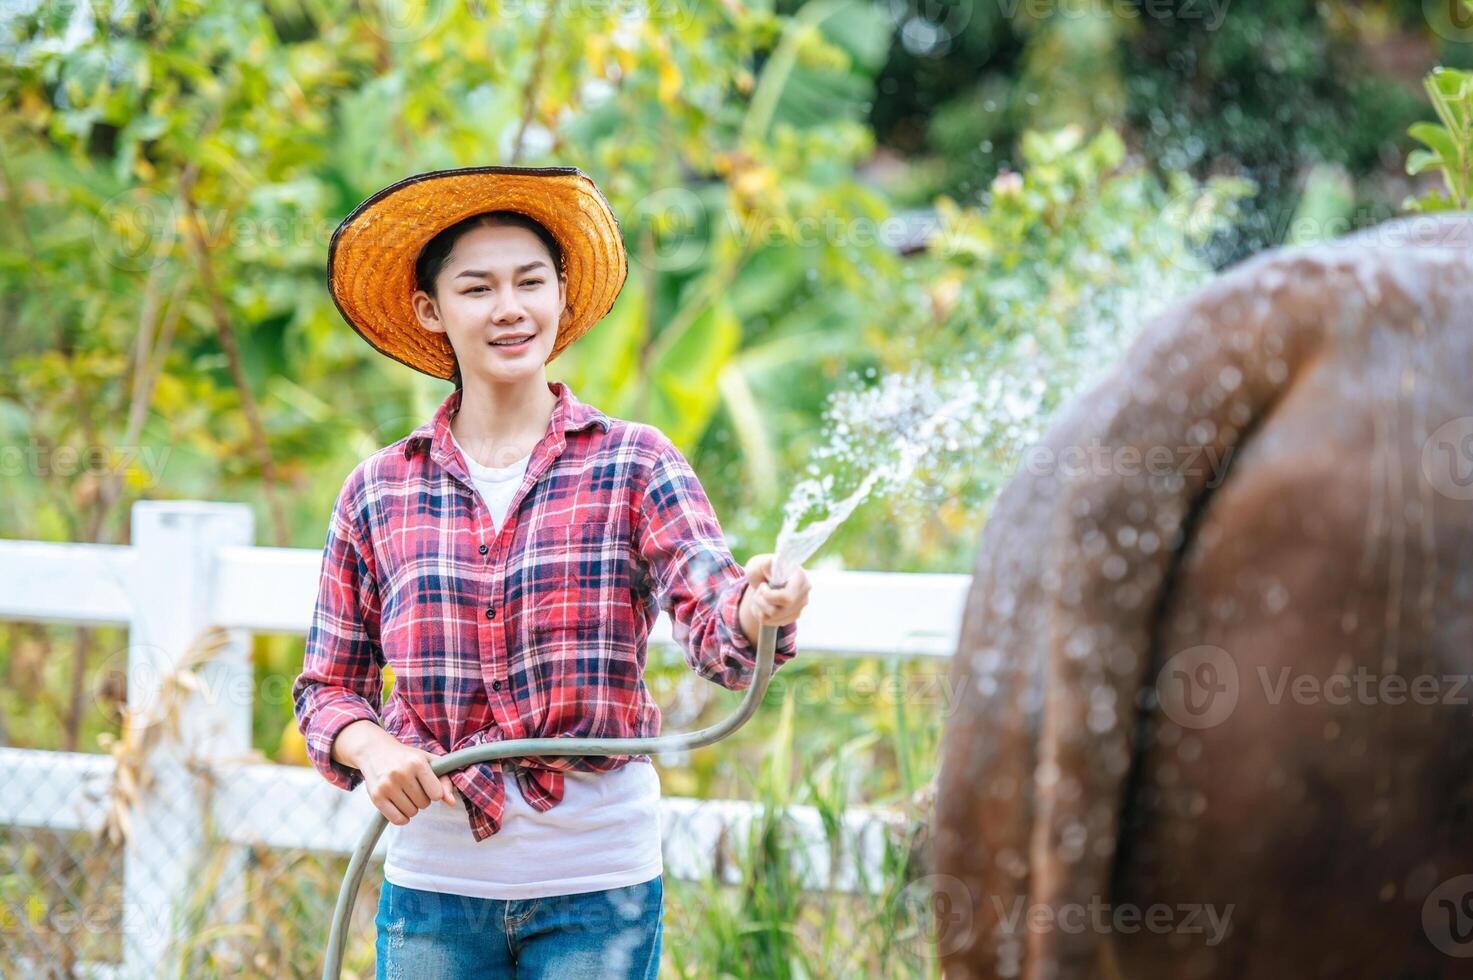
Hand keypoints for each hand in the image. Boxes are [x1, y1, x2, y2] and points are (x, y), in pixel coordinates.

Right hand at [339, 720, 457, 824]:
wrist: (375, 751)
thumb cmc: (407, 758)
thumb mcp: (429, 761)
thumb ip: (445, 780)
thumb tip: (451, 802)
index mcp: (417, 762)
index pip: (436, 794)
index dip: (435, 793)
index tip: (428, 786)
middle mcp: (401, 773)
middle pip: (424, 804)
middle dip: (422, 799)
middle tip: (413, 787)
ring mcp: (387, 785)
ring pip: (411, 812)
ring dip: (412, 808)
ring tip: (405, 793)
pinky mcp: (376, 797)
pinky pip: (397, 819)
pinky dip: (402, 818)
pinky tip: (399, 806)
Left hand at [740, 553, 809, 628]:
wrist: (766, 578)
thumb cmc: (763, 569)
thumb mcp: (759, 563)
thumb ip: (763, 564)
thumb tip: (769, 565)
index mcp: (799, 576)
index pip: (786, 598)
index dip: (769, 596)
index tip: (762, 585)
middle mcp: (804, 592)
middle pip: (778, 611)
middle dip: (761, 603)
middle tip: (759, 592)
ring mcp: (801, 605)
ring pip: (774, 618)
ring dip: (759, 608)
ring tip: (759, 596)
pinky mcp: (795, 615)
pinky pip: (773, 623)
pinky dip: (762, 615)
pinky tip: (763, 604)